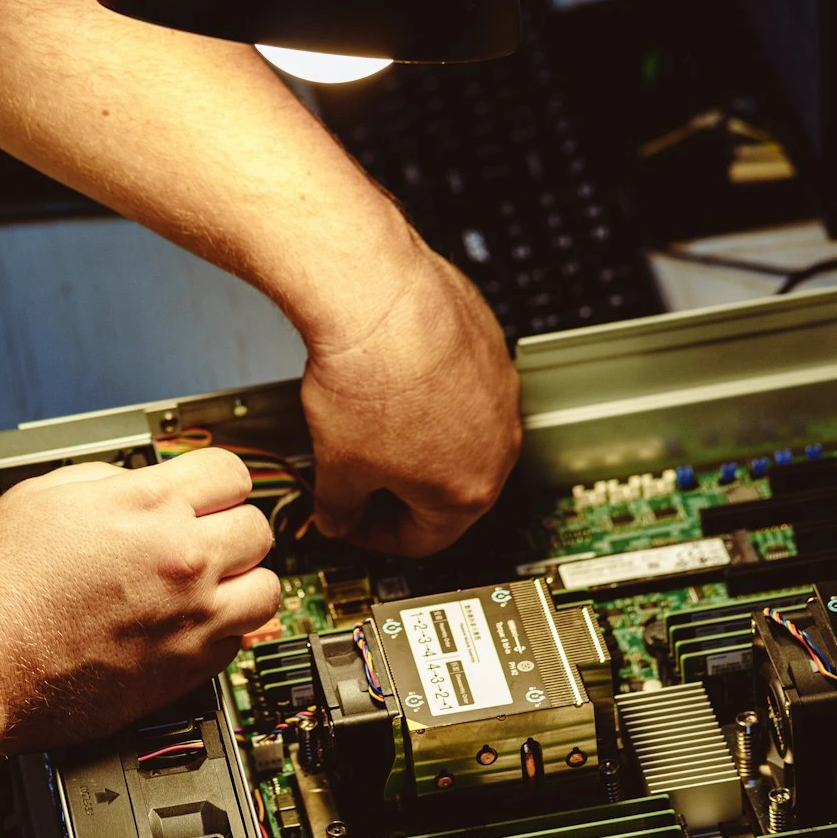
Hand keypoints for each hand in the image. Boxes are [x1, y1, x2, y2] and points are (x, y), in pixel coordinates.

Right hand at [0, 448, 278, 752]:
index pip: (232, 472)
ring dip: (243, 581)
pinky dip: (221, 629)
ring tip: (211, 584)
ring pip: (269, 588)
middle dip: (230, 526)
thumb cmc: (0, 587)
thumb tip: (140, 485)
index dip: (216, 481)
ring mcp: (193, 617)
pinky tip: (185, 623)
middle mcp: (184, 559)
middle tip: (204, 537)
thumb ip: (109, 479)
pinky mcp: (190, 668)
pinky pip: (239, 640)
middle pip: (258, 527)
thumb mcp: (43, 494)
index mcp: (149, 506)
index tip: (207, 493)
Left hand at [302, 246, 520, 555]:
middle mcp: (500, 443)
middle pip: (449, 489)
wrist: (375, 297)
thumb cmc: (368, 375)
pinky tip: (389, 377)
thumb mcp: (335, 466)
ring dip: (416, 439)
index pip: (425, 541)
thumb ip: (339, 506)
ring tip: (367, 420)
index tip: (353, 522)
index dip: (375, 537)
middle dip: (399, 489)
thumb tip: (337, 514)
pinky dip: (429, 391)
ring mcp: (501, 391)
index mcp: (470, 491)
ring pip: (459, 434)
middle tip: (358, 478)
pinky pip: (461, 384)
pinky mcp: (490, 345)